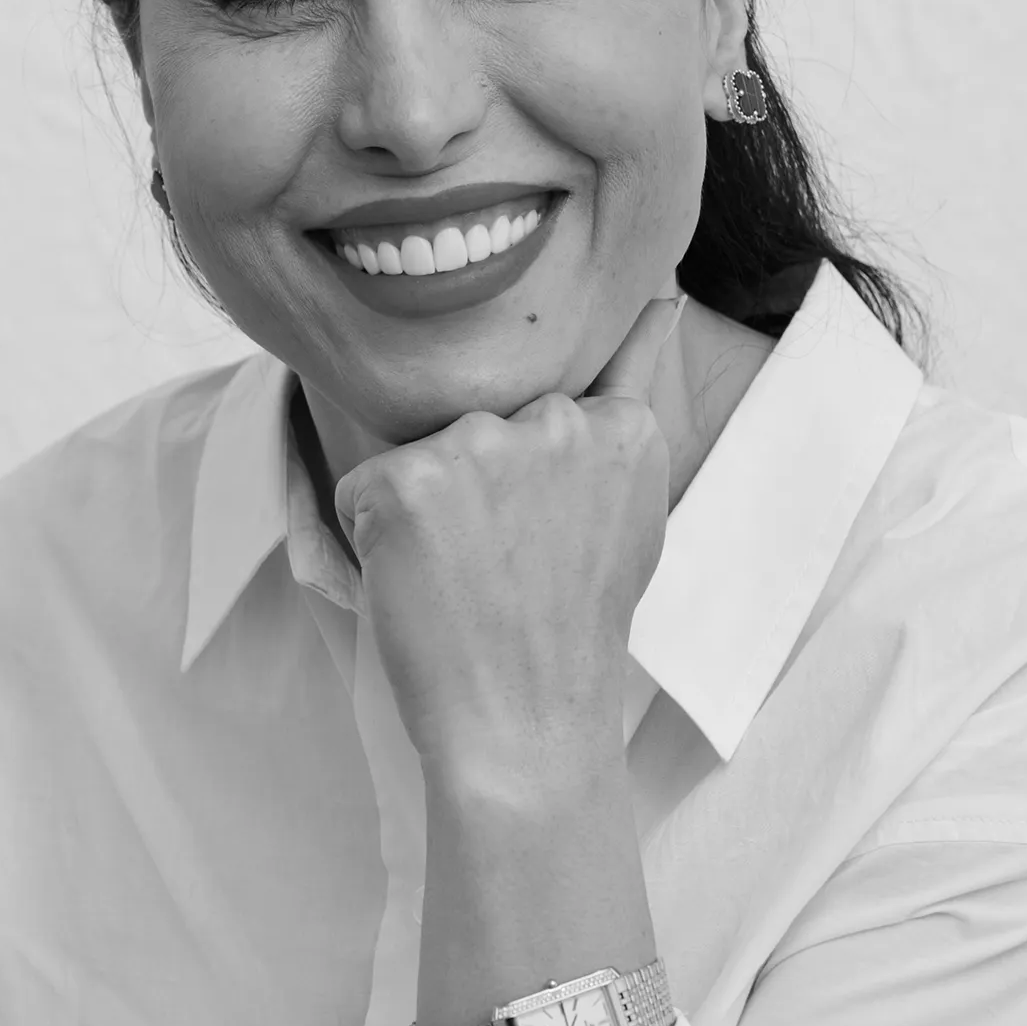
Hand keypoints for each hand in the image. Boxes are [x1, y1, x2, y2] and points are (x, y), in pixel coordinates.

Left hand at [332, 292, 685, 791]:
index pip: (550, 407)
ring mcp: (479, 446)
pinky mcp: (406, 481)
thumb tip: (662, 298)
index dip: (533, 485)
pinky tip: (423, 586)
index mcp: (619, 428)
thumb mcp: (633, 514)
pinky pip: (364, 487)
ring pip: (424, 454)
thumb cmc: (573, 635)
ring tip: (468, 582)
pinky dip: (375, 538)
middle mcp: (555, 421)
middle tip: (506, 571)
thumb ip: (630, 407)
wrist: (526, 727)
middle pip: (481, 426)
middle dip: (480, 488)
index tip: (547, 540)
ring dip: (427, 511)